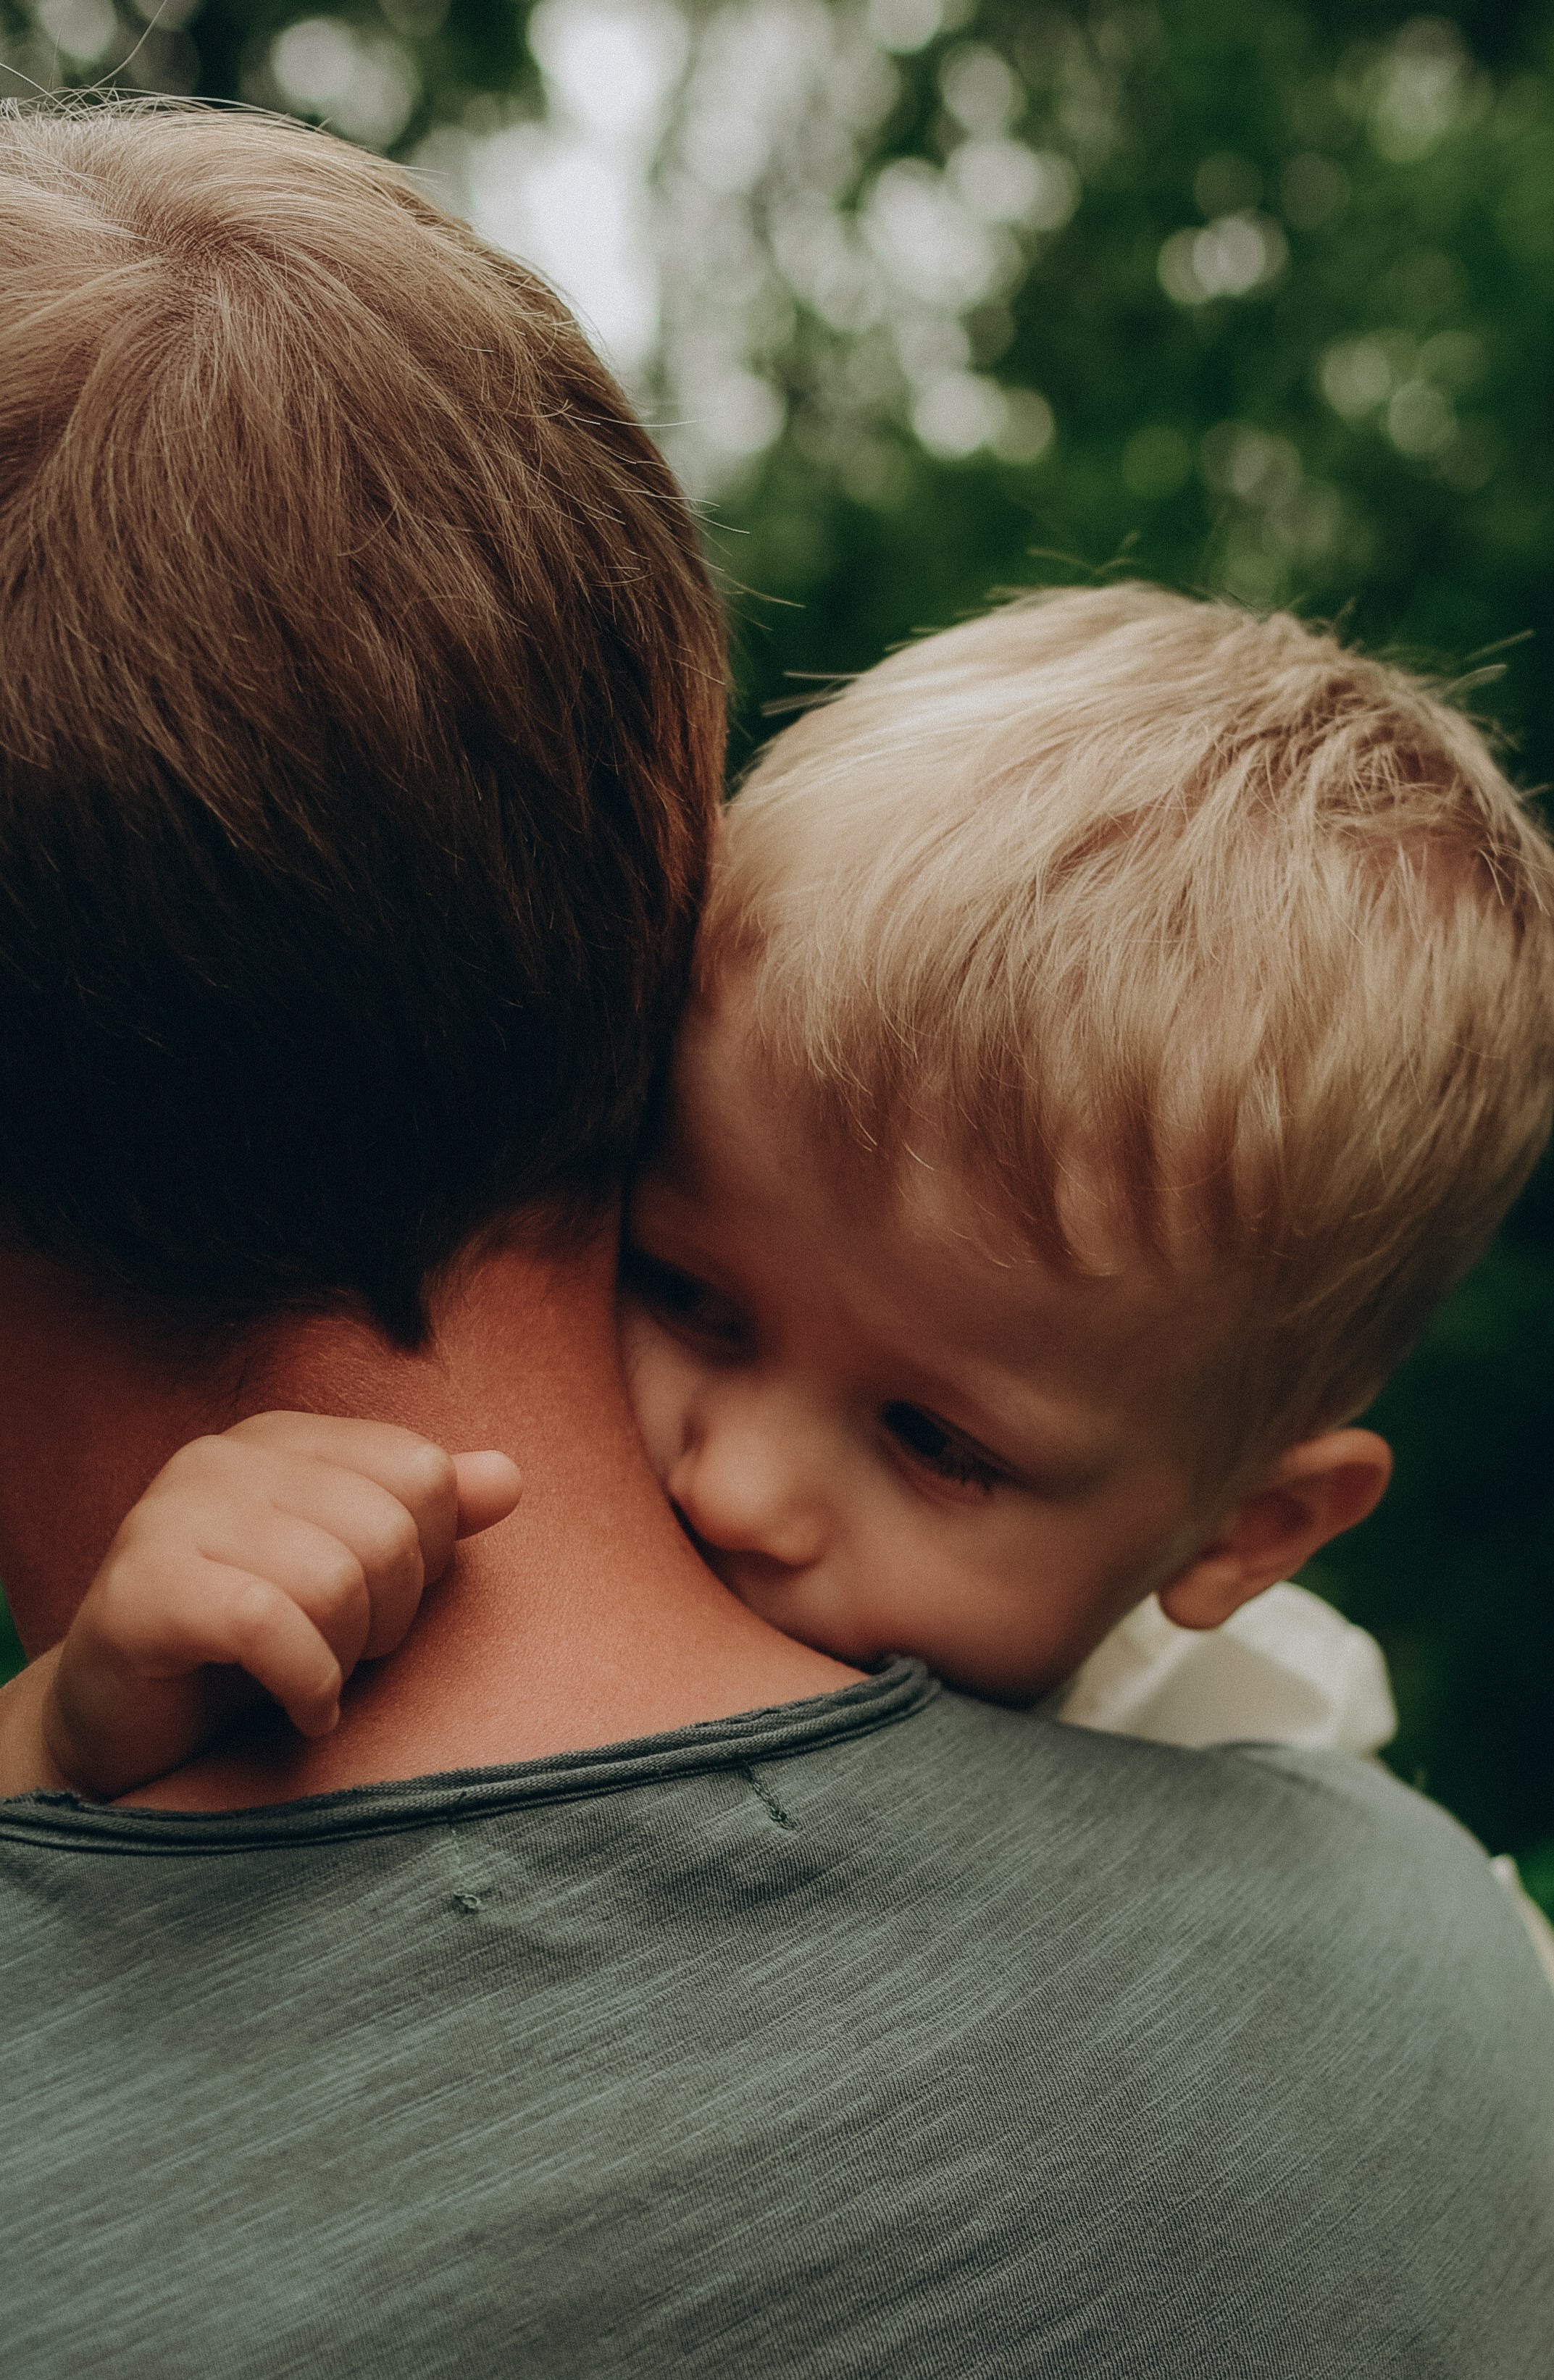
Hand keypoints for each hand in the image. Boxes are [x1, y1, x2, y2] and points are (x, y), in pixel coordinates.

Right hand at [0, 1413, 520, 1800]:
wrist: (123, 1727)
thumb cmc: (250, 1649)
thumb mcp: (356, 1577)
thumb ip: (428, 1520)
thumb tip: (508, 1477)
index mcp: (282, 1438)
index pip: (421, 1472)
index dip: (425, 1559)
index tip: (380, 1606)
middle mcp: (221, 1458)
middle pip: (388, 1528)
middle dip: (389, 1616)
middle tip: (345, 1655)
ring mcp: (169, 1516)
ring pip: (334, 1579)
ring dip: (345, 1657)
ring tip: (316, 1679)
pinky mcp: (140, 1590)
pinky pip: (269, 1625)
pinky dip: (306, 1683)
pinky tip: (302, 1709)